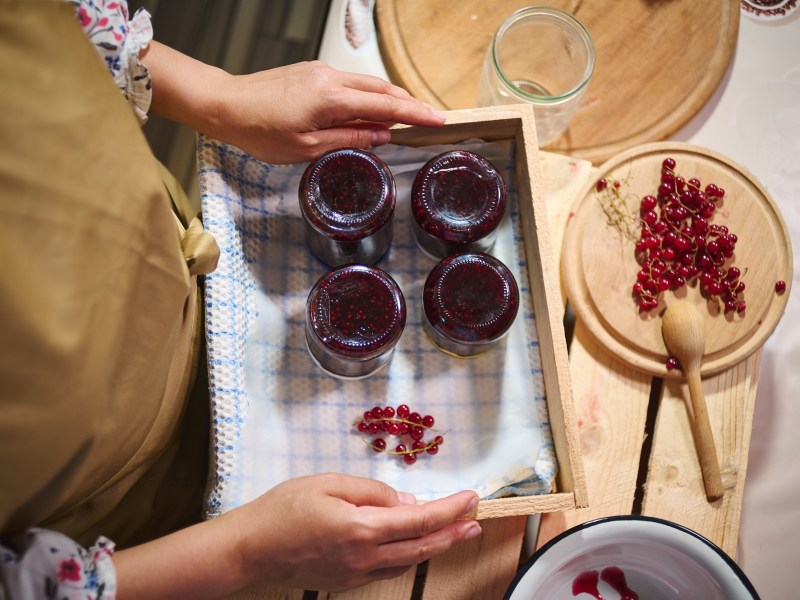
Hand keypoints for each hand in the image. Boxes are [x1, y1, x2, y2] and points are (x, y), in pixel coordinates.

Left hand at [213, 61, 445, 163]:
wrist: (226, 105)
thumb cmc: (260, 130)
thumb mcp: (307, 147)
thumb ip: (348, 139)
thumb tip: (380, 135)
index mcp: (331, 98)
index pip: (385, 105)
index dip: (414, 113)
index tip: (437, 119)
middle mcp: (330, 77)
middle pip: (381, 88)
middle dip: (408, 103)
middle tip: (429, 119)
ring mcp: (320, 71)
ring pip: (366, 84)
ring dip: (388, 99)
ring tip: (405, 117)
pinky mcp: (312, 72)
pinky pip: (349, 84)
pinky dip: (367, 96)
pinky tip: (370, 111)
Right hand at [228, 473, 479, 590]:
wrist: (251, 549)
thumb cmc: (283, 510)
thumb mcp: (328, 484)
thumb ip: (371, 491)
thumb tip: (403, 501)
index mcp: (362, 528)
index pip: (419, 519)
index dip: (449, 509)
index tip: (470, 498)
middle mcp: (365, 556)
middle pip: (422, 546)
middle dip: (453, 533)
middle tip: (475, 522)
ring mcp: (356, 573)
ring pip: (408, 560)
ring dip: (435, 546)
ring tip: (454, 533)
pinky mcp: (347, 580)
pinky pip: (387, 568)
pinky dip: (408, 554)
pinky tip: (414, 545)